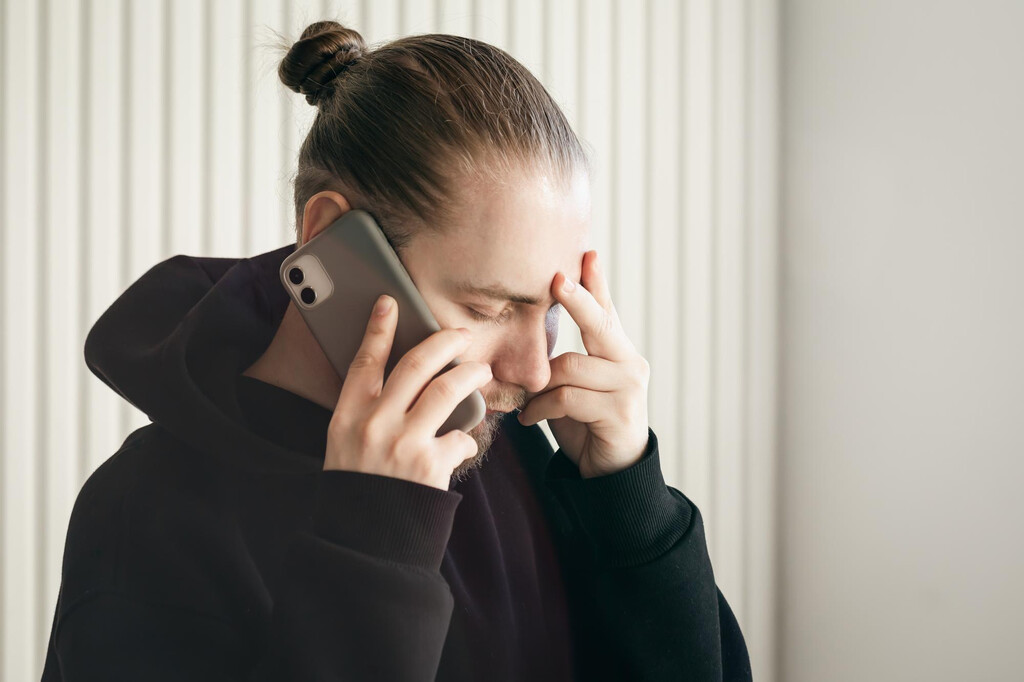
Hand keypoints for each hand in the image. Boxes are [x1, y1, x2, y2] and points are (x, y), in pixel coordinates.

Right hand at [324, 294, 490, 490]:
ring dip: (470, 376)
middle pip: (415, 365)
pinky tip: (464, 445)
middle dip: (443, 342)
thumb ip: (366, 415)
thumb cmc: (357, 489)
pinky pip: (461, 439)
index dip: (378, 329)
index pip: (364, 361)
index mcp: (347, 417)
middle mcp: (374, 424)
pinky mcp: (430, 466)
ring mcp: (403, 444)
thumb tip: (401, 383)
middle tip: (462, 334)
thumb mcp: (343, 447)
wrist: (363, 542)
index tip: (390, 302)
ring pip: (447, 390)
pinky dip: (467, 440)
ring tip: (481, 372)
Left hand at [517, 250, 650, 478]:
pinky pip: (567, 398)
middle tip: (556, 278)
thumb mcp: (572, 386)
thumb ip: (562, 361)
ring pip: (571, 367)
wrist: (609, 473)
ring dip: (541, 385)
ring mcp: (628, 387)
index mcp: (618, 352)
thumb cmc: (586, 424)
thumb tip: (527, 336)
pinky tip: (530, 418)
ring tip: (529, 401)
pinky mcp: (620, 412)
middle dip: (577, 299)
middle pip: (599, 323)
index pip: (606, 310)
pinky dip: (541, 407)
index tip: (587, 253)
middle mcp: (630, 363)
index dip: (596, 282)